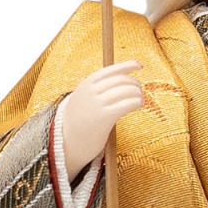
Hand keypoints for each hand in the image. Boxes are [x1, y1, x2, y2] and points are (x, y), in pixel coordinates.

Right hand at [60, 60, 143, 178]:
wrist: (67, 142)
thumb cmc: (80, 121)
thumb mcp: (83, 98)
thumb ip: (97, 89)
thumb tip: (122, 81)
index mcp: (86, 84)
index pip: (111, 69)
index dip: (127, 65)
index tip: (139, 65)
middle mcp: (91, 91)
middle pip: (121, 80)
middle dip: (134, 83)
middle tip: (139, 91)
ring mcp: (97, 104)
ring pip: (126, 91)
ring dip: (137, 93)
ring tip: (140, 100)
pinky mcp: (104, 117)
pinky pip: (127, 104)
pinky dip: (136, 102)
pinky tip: (139, 105)